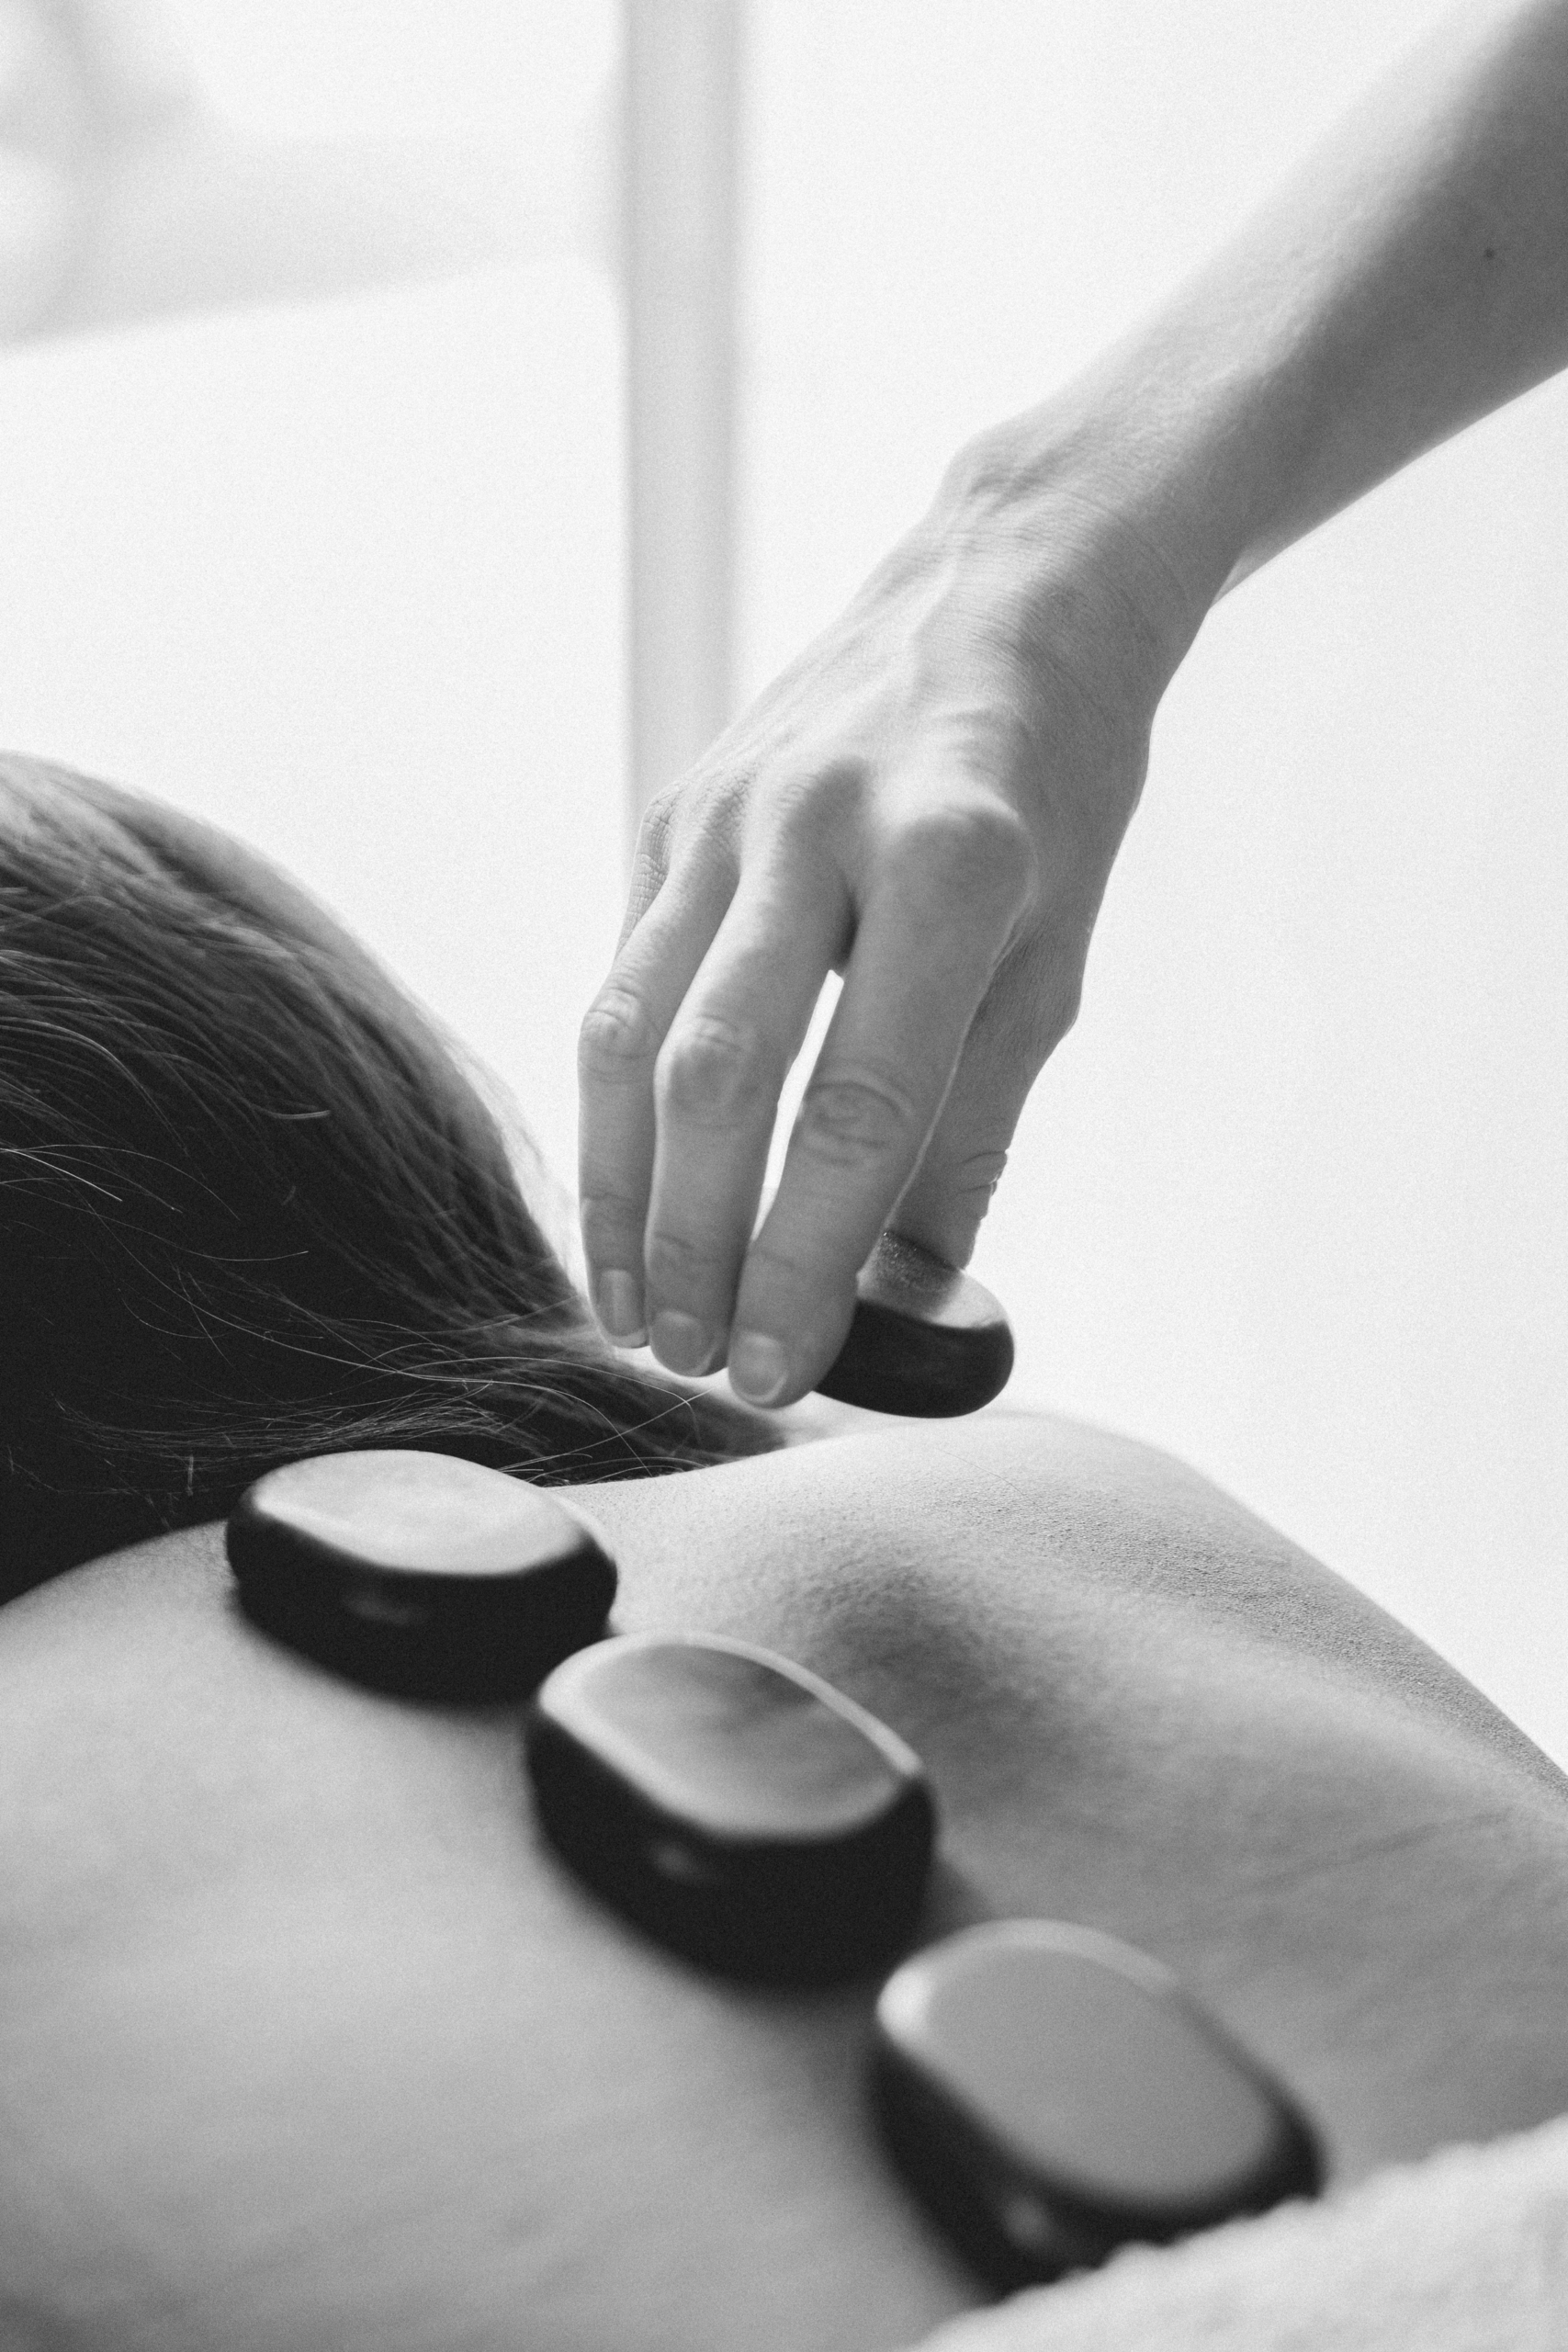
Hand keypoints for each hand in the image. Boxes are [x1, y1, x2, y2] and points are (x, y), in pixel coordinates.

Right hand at [578, 427, 1200, 1405]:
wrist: (1004, 588)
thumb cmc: (1056, 787)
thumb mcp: (1054, 956)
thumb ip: (972, 1125)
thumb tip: (908, 1296)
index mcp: (950, 862)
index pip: (859, 1104)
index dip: (811, 1257)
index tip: (788, 1367)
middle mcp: (819, 826)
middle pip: (715, 1074)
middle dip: (694, 1242)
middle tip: (697, 1360)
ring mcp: (727, 810)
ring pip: (630, 1030)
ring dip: (621, 1191)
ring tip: (632, 1308)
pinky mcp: (674, 809)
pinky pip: (624, 975)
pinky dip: (617, 1102)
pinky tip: (629, 1191)